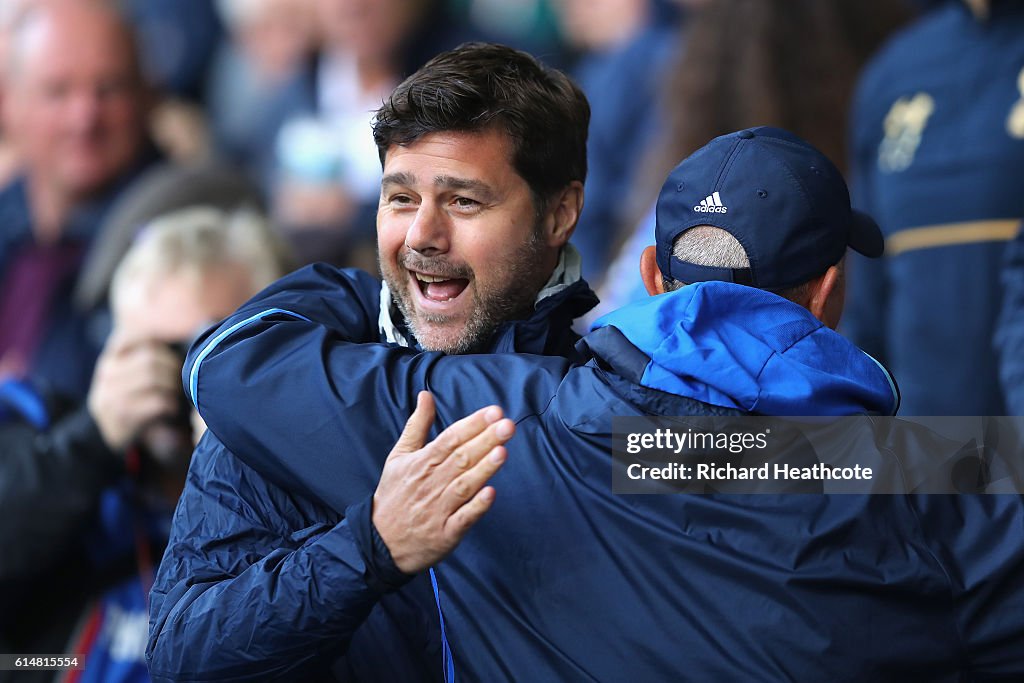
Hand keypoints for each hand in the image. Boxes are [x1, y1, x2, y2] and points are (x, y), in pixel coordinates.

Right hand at [87, 333, 183, 451]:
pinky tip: (170, 408)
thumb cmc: (126, 402)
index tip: (172, 351)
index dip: (156, 342)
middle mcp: (107, 375)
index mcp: (109, 361)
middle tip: (180, 378)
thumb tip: (165, 339)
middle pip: (149, 360)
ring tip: (175, 394)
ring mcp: (112, 395)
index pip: (131, 339)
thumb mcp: (123, 377)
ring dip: (171, 387)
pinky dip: (169, 404)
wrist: (106, 436)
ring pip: (152, 379)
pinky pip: (156, 402)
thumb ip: (138, 358)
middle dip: (171, 368)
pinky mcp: (122, 415)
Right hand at [372, 392, 514, 573]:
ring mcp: (439, 509)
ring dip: (483, 469)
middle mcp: (431, 483)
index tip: (494, 411)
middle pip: (461, 458)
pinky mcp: (445, 533)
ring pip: (464, 485)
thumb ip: (417, 425)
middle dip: (485, 440)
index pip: (450, 439)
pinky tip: (490, 493)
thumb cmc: (394, 495)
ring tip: (502, 452)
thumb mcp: (399, 456)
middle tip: (507, 425)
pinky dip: (476, 507)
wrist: (379, 541)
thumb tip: (426, 395)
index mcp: (421, 463)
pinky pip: (463, 518)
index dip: (473, 424)